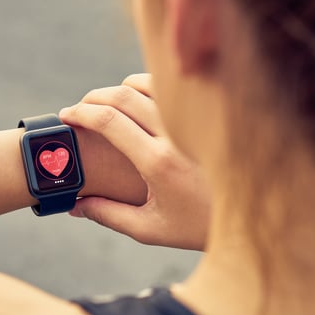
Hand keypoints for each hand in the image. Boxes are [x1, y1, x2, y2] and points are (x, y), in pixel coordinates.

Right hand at [60, 74, 209, 250]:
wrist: (249, 217)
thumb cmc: (197, 227)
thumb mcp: (149, 228)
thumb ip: (108, 215)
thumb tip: (74, 207)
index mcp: (157, 162)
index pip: (110, 121)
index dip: (81, 114)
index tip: (65, 116)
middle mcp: (175, 136)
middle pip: (124, 95)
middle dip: (93, 98)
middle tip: (78, 108)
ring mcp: (192, 123)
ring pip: (148, 85)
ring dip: (120, 88)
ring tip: (106, 105)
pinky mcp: (205, 118)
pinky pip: (171, 91)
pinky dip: (148, 88)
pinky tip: (139, 103)